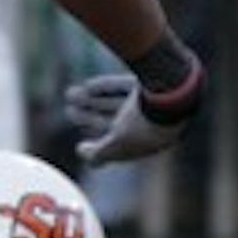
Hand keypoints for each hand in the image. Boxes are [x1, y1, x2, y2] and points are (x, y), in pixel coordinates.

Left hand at [65, 74, 192, 166]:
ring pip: (116, 102)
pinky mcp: (149, 83)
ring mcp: (150, 103)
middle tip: (69, 111)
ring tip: (70, 94)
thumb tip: (81, 152)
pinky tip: (88, 86)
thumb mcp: (116, 146)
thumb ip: (98, 154)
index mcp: (147, 144)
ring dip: (92, 100)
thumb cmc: (143, 126)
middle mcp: (149, 124)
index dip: (99, 147)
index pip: (119, 148)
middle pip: (114, 122)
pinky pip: (124, 86)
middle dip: (90, 118)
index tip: (80, 145)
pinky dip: (106, 87)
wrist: (167, 95)